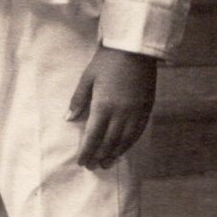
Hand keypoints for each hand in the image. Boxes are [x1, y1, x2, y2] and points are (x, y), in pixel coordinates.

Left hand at [67, 45, 157, 169]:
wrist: (135, 49)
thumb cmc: (107, 61)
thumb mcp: (87, 78)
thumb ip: (78, 100)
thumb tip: (69, 119)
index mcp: (103, 106)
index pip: (93, 136)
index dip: (87, 152)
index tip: (82, 162)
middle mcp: (120, 114)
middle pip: (109, 142)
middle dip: (99, 156)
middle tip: (93, 166)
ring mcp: (135, 113)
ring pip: (125, 141)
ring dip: (115, 154)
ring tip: (107, 163)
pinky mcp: (146, 109)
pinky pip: (138, 132)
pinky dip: (129, 144)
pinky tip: (123, 149)